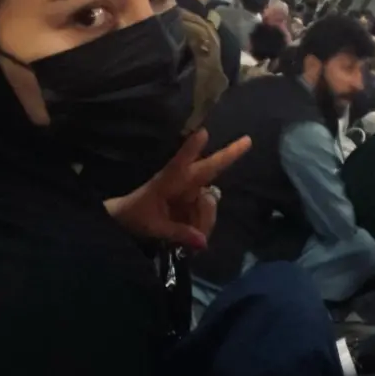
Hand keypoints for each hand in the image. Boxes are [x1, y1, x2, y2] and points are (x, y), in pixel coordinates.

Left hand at [106, 130, 250, 247]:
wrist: (126, 220)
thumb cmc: (135, 216)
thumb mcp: (153, 227)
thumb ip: (178, 233)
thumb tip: (202, 242)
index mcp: (168, 182)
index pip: (179, 164)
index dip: (191, 150)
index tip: (202, 133)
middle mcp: (183, 182)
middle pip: (209, 168)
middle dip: (229, 154)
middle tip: (247, 140)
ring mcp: (190, 191)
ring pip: (210, 203)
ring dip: (205, 220)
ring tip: (192, 238)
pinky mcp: (193, 202)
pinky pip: (207, 214)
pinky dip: (203, 227)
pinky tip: (195, 238)